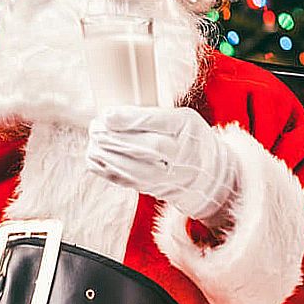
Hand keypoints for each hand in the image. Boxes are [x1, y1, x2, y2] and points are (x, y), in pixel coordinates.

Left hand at [86, 106, 239, 222]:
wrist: (211, 177)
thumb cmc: (190, 139)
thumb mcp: (182, 119)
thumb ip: (154, 116)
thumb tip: (113, 114)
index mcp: (188, 128)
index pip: (160, 123)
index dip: (131, 119)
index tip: (107, 114)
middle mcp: (182, 155)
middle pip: (148, 147)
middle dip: (116, 137)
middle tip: (95, 127)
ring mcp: (170, 177)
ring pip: (137, 169)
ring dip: (109, 155)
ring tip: (92, 141)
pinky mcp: (156, 190)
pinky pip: (129, 182)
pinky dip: (107, 170)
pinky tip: (93, 158)